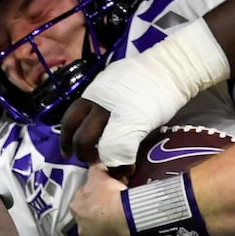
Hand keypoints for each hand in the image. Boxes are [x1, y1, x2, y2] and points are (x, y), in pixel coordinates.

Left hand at [63, 18, 230, 167]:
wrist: (168, 69)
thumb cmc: (143, 75)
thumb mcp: (113, 83)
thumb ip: (102, 99)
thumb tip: (95, 115)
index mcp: (92, 94)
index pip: (70, 119)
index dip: (67, 139)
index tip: (68, 151)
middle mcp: (98, 104)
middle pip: (79, 136)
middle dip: (81, 154)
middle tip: (89, 161)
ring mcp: (114, 114)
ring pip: (95, 144)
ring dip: (97, 159)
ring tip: (107, 165)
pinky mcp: (133, 123)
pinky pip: (119, 149)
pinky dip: (121, 162)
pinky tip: (128, 166)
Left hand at [71, 166, 138, 235]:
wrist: (121, 220)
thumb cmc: (108, 196)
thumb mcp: (99, 176)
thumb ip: (97, 169)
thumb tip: (99, 164)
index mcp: (78, 209)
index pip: (85, 202)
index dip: (97, 198)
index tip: (111, 195)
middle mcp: (83, 230)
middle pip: (94, 223)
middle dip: (105, 219)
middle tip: (123, 212)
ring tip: (137, 231)